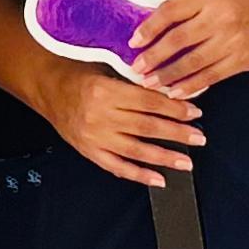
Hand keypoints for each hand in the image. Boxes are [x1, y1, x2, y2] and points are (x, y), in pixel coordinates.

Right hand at [38, 60, 203, 189]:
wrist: (50, 89)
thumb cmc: (81, 76)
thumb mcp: (108, 69)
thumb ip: (135, 83)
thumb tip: (173, 92)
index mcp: (107, 91)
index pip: (149, 102)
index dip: (174, 108)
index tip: (194, 112)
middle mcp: (100, 115)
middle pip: (147, 127)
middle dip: (177, 133)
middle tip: (199, 138)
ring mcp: (95, 137)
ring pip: (136, 150)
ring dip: (164, 157)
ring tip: (186, 162)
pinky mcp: (90, 151)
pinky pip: (117, 166)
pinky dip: (139, 174)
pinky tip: (158, 179)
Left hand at [125, 0, 248, 97]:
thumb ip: (189, 7)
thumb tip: (156, 27)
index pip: (171, 12)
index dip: (149, 28)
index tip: (134, 41)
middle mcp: (220, 17)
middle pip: (178, 39)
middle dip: (154, 57)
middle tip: (136, 68)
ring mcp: (232, 40)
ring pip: (192, 62)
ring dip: (168, 75)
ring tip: (150, 84)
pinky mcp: (242, 60)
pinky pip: (211, 76)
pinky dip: (191, 85)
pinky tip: (176, 91)